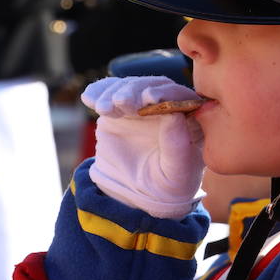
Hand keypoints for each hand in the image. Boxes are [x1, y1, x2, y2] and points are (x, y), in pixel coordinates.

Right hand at [83, 76, 204, 219]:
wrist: (138, 193)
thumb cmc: (167, 185)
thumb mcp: (177, 174)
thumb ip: (178, 146)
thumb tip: (174, 115)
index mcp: (190, 119)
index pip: (181, 96)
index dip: (165, 93)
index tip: (148, 98)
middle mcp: (167, 105)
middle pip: (153, 86)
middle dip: (135, 90)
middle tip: (121, 102)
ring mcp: (141, 104)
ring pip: (129, 87)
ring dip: (114, 93)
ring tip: (103, 109)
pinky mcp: (119, 107)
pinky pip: (108, 94)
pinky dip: (98, 93)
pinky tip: (89, 98)